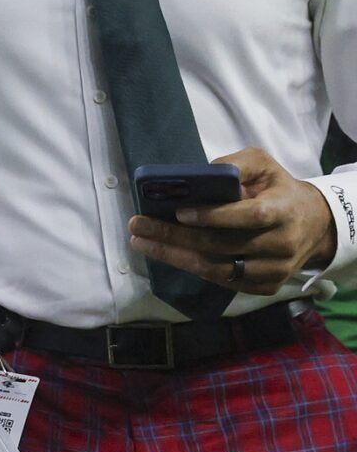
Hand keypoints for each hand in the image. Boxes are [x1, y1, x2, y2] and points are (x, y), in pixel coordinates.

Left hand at [129, 148, 338, 294]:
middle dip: (175, 236)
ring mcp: (274, 270)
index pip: (249, 217)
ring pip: (218, 269)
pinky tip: (166, 253)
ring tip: (141, 241)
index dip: (214, 217)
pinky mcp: (265, 286)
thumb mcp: (264, 166)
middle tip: (138, 225)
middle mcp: (282, 244)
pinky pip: (223, 281)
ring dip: (174, 256)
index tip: (179, 212)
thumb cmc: (278, 190)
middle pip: (222, 246)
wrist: (313, 225)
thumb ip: (236, 165)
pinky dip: (191, 267)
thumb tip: (199, 175)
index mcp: (284, 211)